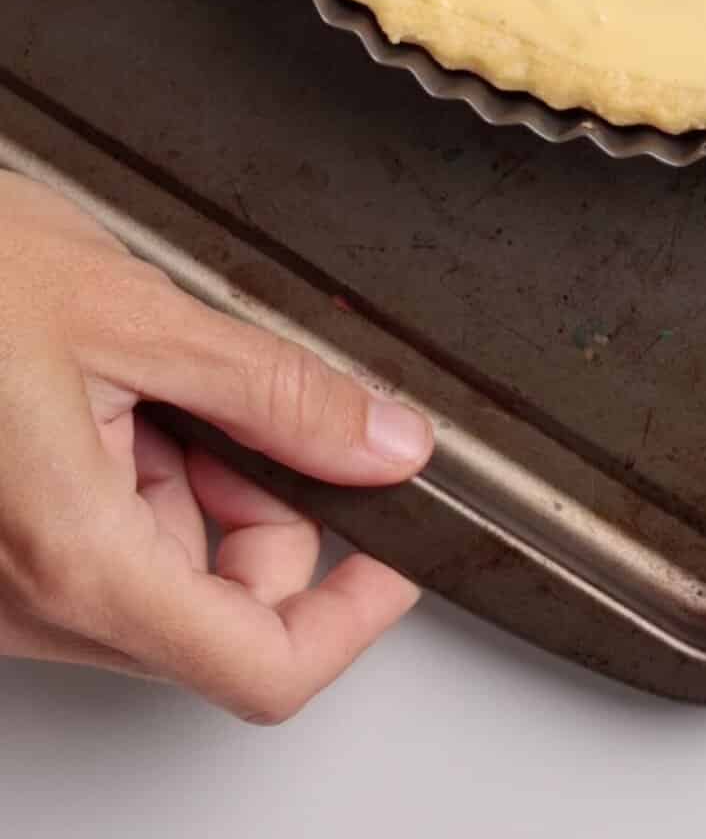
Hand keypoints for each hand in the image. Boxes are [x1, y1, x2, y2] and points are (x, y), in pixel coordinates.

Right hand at [0, 171, 432, 719]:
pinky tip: (108, 387)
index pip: (259, 666)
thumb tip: (383, 439)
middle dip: (262, 503)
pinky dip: (138, 469)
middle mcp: (33, 601)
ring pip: (164, 571)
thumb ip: (278, 390)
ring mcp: (9, 587)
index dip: (351, 614)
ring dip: (194, 474)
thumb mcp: (139, 313)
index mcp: (78, 560)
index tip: (394, 548)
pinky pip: (103, 544)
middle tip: (242, 393)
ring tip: (144, 368)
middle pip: (219, 612)